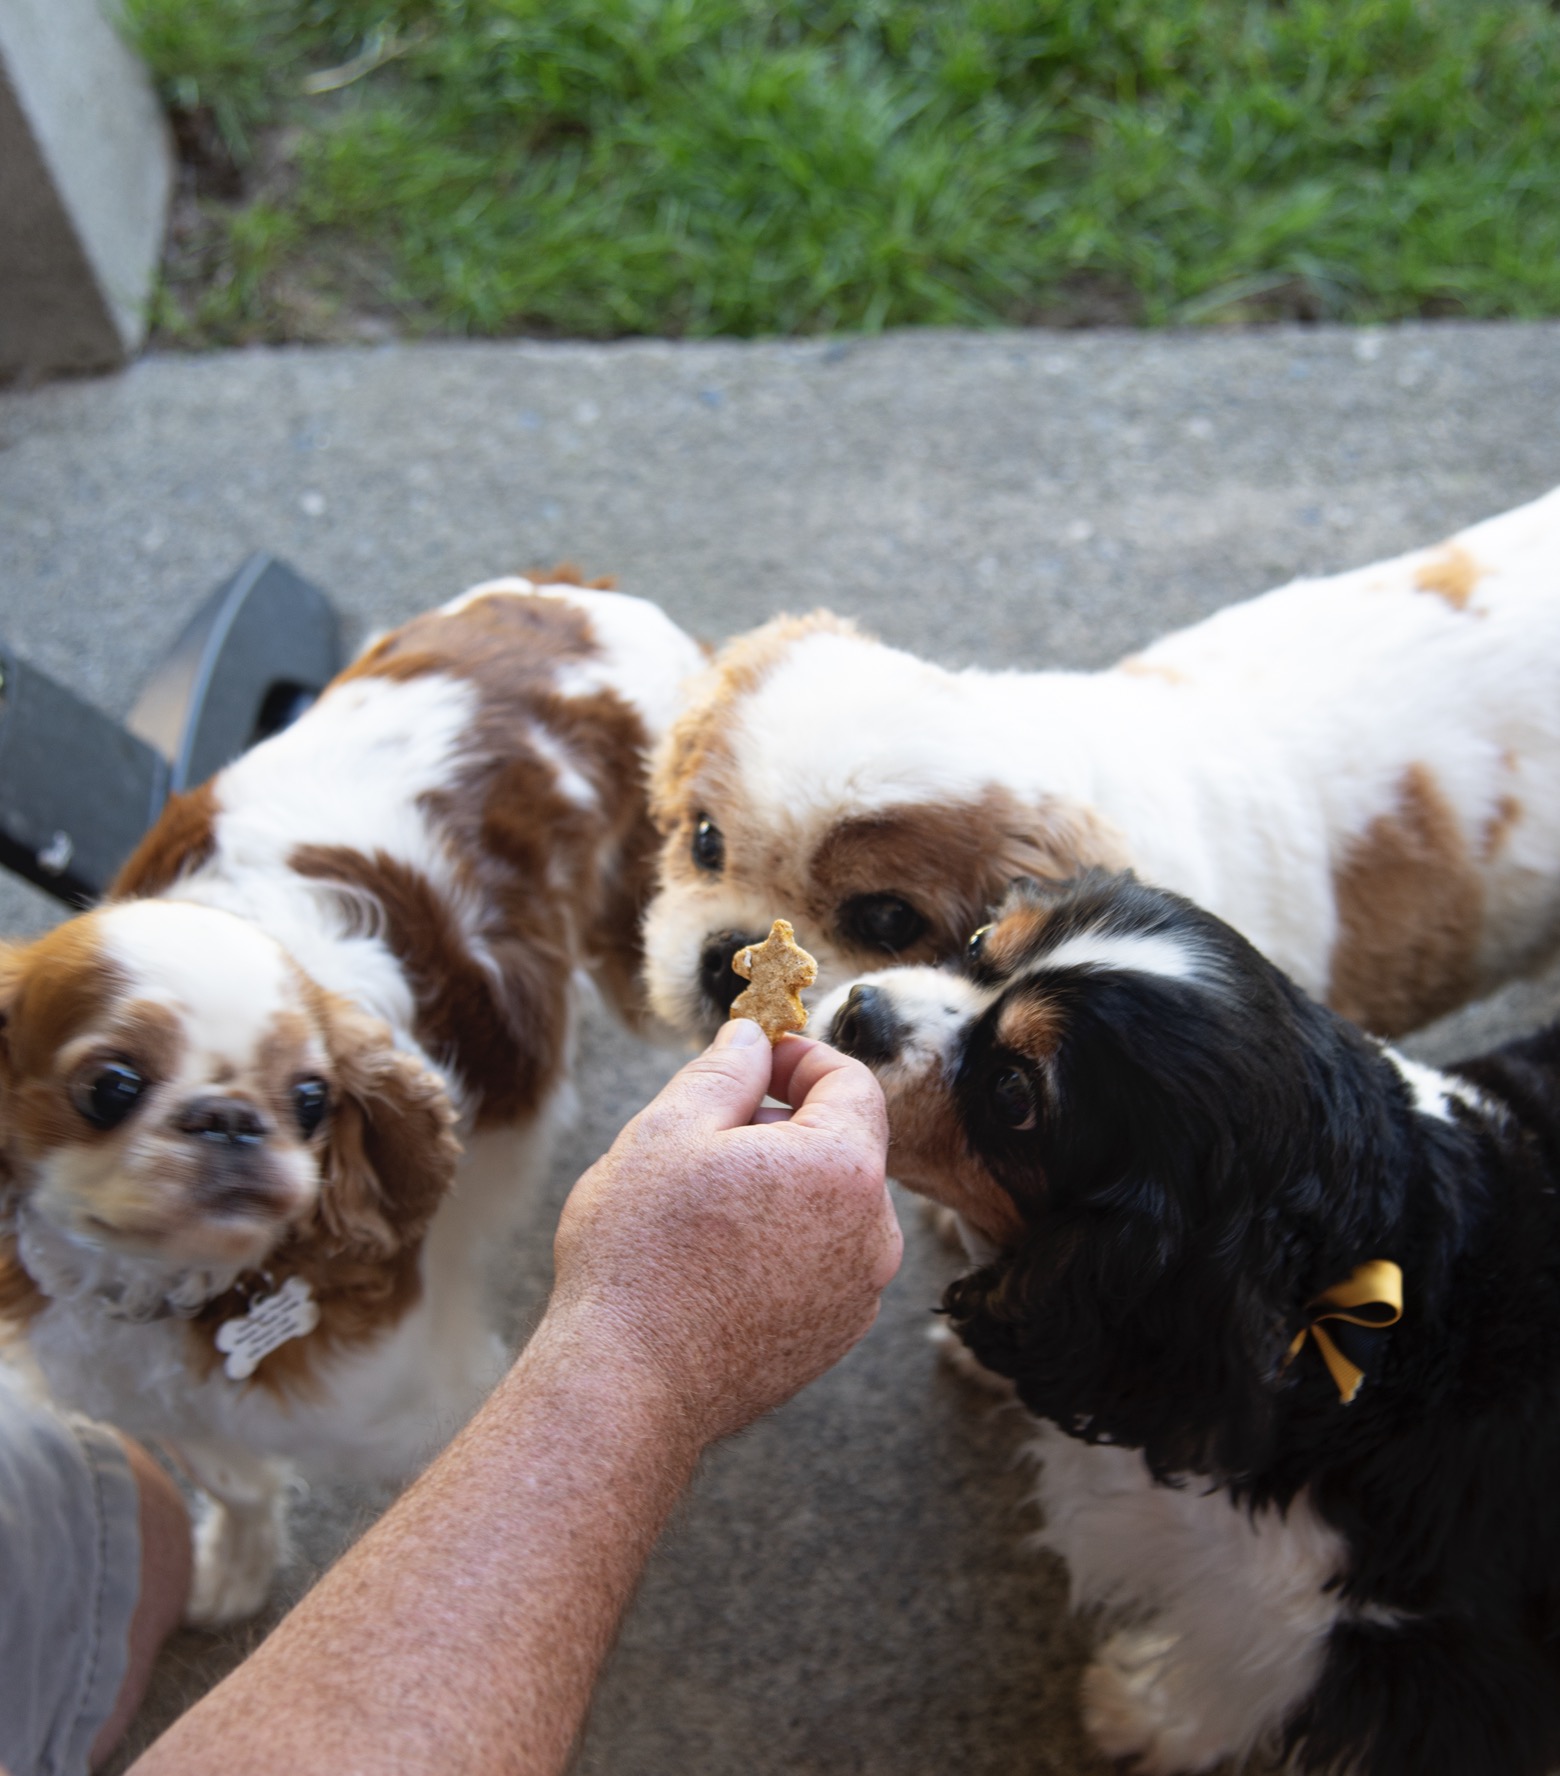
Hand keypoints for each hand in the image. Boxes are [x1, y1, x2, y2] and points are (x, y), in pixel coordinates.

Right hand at [548, 1020, 899, 1447]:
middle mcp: (874, 1234)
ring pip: (828, 1207)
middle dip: (781, 1125)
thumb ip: (725, 1068)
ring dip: (778, 1188)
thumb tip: (753, 1037)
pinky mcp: (832, 1339)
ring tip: (699, 1209)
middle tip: (703, 1138)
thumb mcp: (669, 1129)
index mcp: (845, 1167)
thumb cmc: (642, 1254)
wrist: (627, 1386)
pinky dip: (778, 1246)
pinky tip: (711, 1263)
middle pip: (842, 1145)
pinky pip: (817, 1264)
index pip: (850, 1081)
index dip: (799, 1058)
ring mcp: (857, 1295)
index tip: (751, 1062)